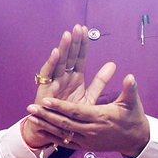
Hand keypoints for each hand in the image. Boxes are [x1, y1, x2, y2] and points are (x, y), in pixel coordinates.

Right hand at [20, 26, 114, 147]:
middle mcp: (64, 77)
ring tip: (68, 35)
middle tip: (78, 27)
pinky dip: (52, 63)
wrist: (55, 130)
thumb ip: (100, 81)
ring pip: (59, 61)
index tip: (87, 30)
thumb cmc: (71, 114)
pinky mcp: (45, 88)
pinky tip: (56, 52)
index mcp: (75, 78)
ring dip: (63, 48)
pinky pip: (48, 74)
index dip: (83, 45)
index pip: (80, 57)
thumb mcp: (90, 96)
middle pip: (70, 56)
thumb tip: (113, 65)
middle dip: (74, 42)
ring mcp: (54, 81)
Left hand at [28, 74, 150, 157]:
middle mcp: (92, 130)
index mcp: (101, 117)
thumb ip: (129, 89)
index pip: (76, 112)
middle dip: (47, 115)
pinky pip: (66, 143)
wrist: (137, 140)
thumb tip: (130, 76)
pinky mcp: (86, 147)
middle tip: (31, 107)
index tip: (46, 100)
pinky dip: (52, 138)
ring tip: (30, 118)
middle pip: (65, 123)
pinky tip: (40, 131)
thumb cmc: (133, 118)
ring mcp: (88, 140)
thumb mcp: (132, 103)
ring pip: (63, 134)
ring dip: (46, 126)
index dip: (60, 107)